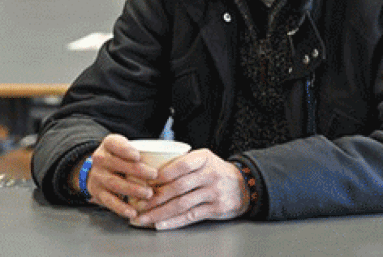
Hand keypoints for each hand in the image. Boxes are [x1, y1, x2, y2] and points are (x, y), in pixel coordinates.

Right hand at [83, 134, 158, 219]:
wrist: (97, 173)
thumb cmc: (120, 159)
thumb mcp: (125, 148)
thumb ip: (141, 150)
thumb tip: (171, 156)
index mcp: (108, 144)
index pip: (114, 143)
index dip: (125, 150)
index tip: (138, 156)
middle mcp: (100, 159)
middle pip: (116, 164)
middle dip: (136, 170)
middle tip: (154, 175)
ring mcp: (98, 177)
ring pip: (114, 183)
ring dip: (132, 189)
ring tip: (148, 193)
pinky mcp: (98, 194)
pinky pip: (109, 202)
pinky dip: (122, 208)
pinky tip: (133, 212)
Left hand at [129, 149, 247, 229]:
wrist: (244, 186)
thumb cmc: (215, 171)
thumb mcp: (203, 159)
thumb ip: (182, 163)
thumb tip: (149, 173)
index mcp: (204, 158)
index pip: (181, 165)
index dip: (162, 174)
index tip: (144, 182)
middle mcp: (210, 174)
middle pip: (178, 187)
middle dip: (155, 198)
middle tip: (138, 204)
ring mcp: (214, 192)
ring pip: (182, 204)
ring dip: (160, 212)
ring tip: (144, 217)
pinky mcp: (217, 209)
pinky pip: (192, 216)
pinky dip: (174, 221)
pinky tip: (161, 225)